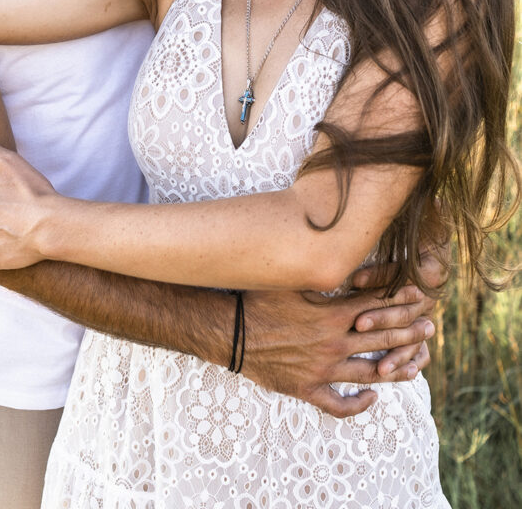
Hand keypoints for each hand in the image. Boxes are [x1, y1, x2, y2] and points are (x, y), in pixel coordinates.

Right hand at [241, 274, 438, 417]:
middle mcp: (333, 344)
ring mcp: (322, 371)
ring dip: (396, 368)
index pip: (376, 306)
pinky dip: (358, 404)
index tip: (420, 295)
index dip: (400, 300)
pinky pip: (339, 404)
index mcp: (332, 315)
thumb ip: (320, 274)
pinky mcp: (307, 389)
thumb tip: (343, 258)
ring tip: (416, 366)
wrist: (230, 334)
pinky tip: (373, 398)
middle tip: (430, 327)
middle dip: (409, 331)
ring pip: (370, 372)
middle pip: (381, 338)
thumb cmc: (257, 300)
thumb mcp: (291, 280)